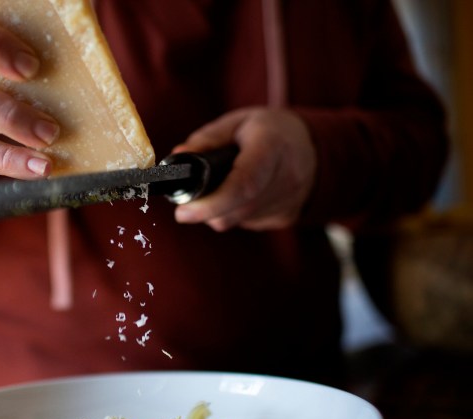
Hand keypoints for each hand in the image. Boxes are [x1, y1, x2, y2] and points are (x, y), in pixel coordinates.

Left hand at [173, 108, 315, 231]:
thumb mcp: (237, 123)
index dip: (211, 203)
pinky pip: (249, 222)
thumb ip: (206, 140)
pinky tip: (239, 196)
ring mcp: (290, 200)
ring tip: (217, 189)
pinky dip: (235, 213)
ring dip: (219, 212)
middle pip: (237, 209)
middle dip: (205, 210)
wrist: (315, 147)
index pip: (243, 185)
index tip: (182, 212)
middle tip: (187, 205)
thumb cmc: (269, 131)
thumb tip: (177, 159)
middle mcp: (286, 177)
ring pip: (239, 220)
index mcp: (272, 146)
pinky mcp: (287, 216)